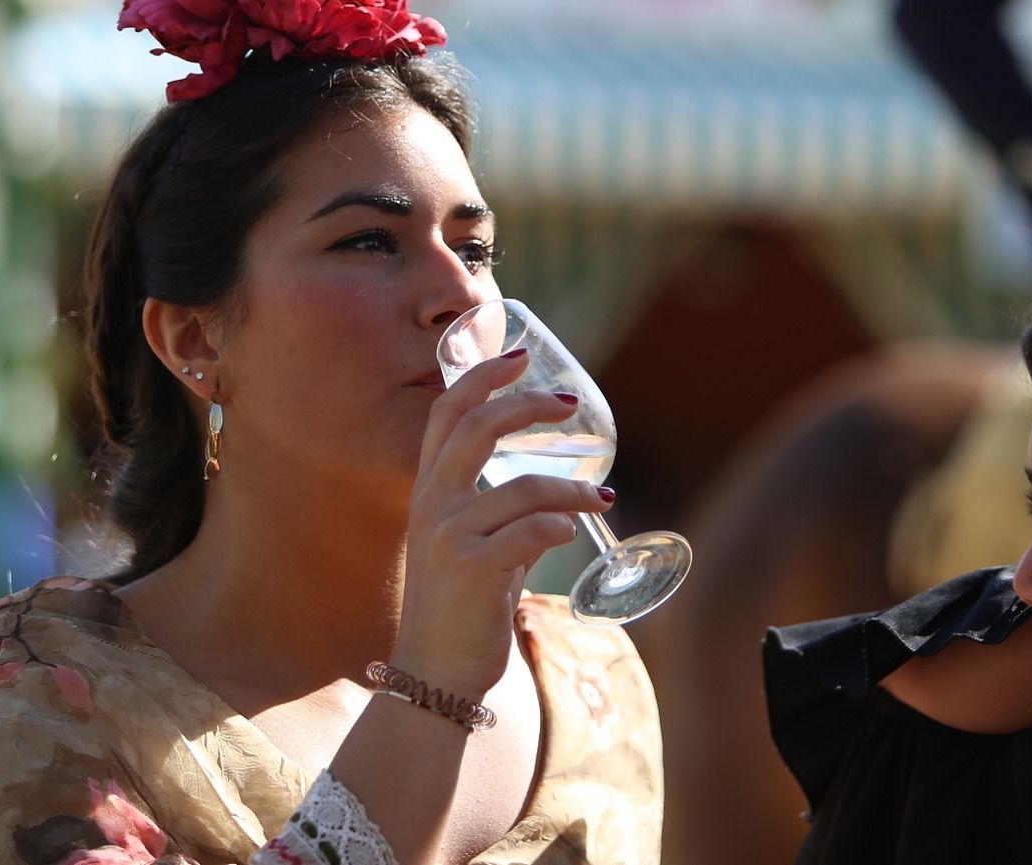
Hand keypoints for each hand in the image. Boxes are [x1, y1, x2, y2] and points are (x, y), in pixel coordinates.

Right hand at [394, 349, 611, 694]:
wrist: (435, 676)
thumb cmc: (462, 610)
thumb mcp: (473, 548)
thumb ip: (504, 516)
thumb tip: (561, 498)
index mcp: (429, 493)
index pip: (446, 415)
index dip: (480, 377)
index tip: (519, 356)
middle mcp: (432, 506)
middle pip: (476, 428)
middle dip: (526, 405)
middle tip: (568, 403)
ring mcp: (448, 538)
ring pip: (523, 487)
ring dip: (572, 488)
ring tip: (602, 498)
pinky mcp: (472, 572)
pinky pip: (531, 531)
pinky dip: (561, 524)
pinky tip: (574, 531)